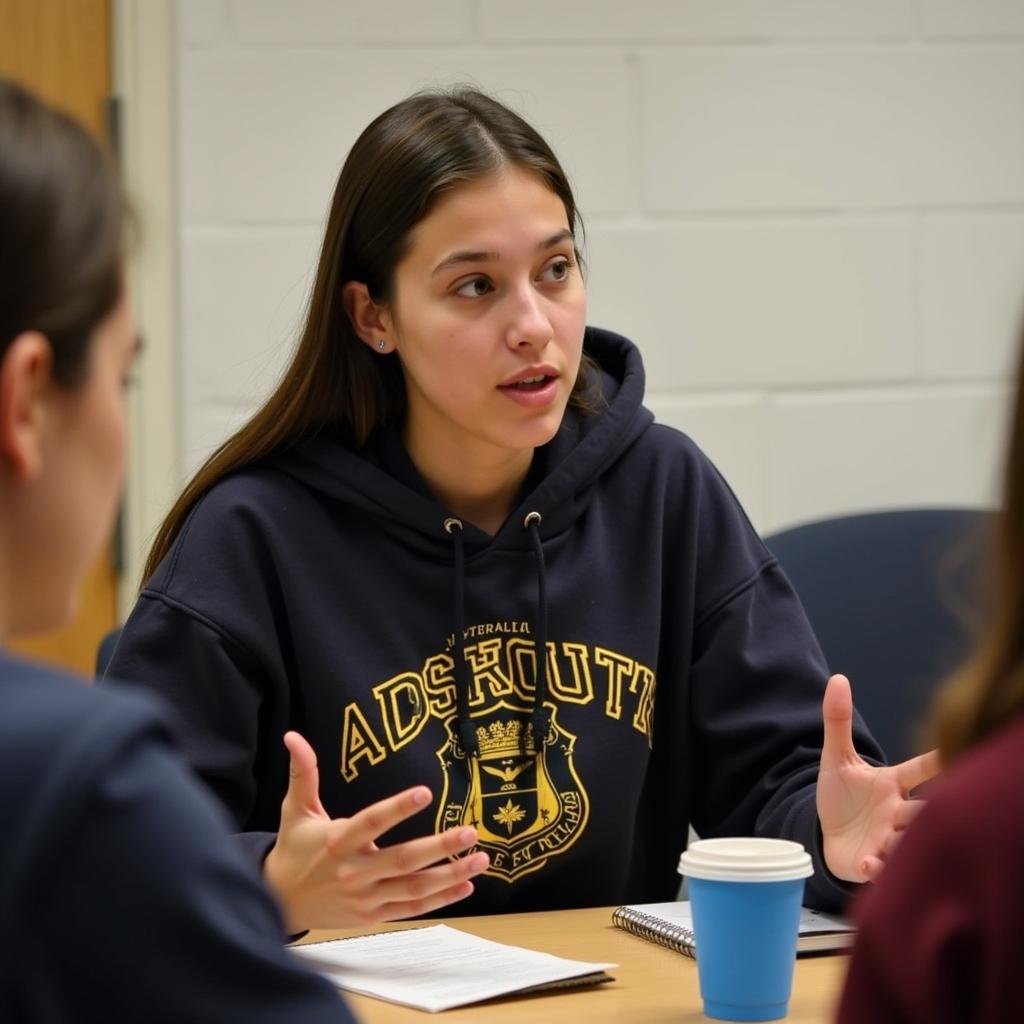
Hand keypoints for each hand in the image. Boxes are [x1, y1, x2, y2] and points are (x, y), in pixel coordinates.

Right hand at [263, 731, 488, 931]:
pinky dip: (440, 899)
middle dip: (439, 847)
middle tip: (470, 831)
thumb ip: (303, 773)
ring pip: (413, 888)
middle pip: (402, 860)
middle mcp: (354, 872)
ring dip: (450, 875)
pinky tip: (465, 885)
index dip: (397, 808)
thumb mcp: (296, 810)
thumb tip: (293, 736)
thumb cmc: (295, 849)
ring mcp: (366, 898)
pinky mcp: (373, 915)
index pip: (371, 822)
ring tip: (480, 858)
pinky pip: (411, 909)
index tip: (425, 792)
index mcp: (337, 842)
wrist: (280, 902)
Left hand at [817, 674, 940, 882]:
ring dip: (905, 840)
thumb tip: (837, 678)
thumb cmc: (840, 796)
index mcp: (892, 783)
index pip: (921, 770)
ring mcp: (888, 838)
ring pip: (910, 839)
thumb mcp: (836, 757)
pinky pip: (883, 867)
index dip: (937, 762)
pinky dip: (878, 867)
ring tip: (894, 837)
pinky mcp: (873, 861)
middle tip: (938, 807)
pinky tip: (869, 862)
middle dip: (931, 809)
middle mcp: (897, 811)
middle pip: (924, 809)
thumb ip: (838, 720)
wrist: (825, 834)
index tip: (954, 753)